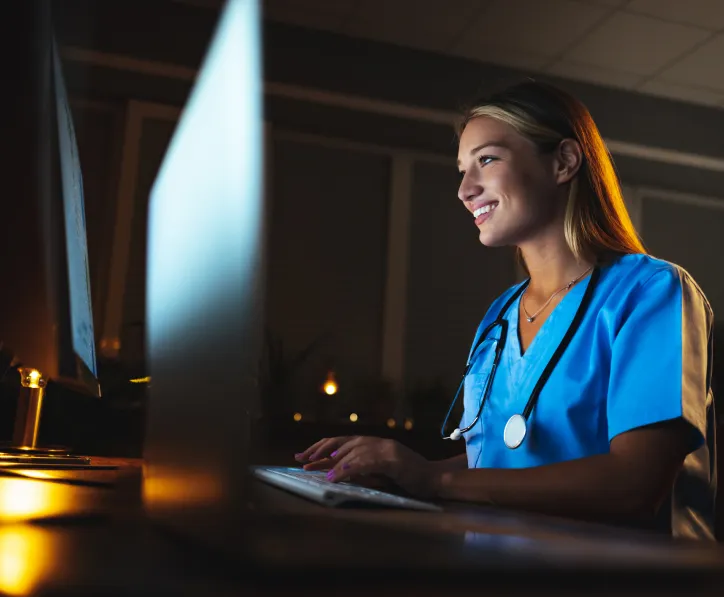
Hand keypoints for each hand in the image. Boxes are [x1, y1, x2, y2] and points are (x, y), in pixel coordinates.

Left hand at [295, 436, 436, 497]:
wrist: (434, 479)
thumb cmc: (408, 477)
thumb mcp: (379, 473)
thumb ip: (360, 469)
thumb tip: (333, 472)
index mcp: (373, 443)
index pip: (342, 442)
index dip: (321, 448)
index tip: (303, 456)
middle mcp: (377, 442)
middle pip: (343, 443)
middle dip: (320, 451)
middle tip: (303, 460)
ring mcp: (386, 448)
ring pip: (353, 452)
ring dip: (334, 464)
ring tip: (319, 473)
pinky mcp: (393, 459)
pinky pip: (367, 462)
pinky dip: (350, 468)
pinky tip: (338, 474)